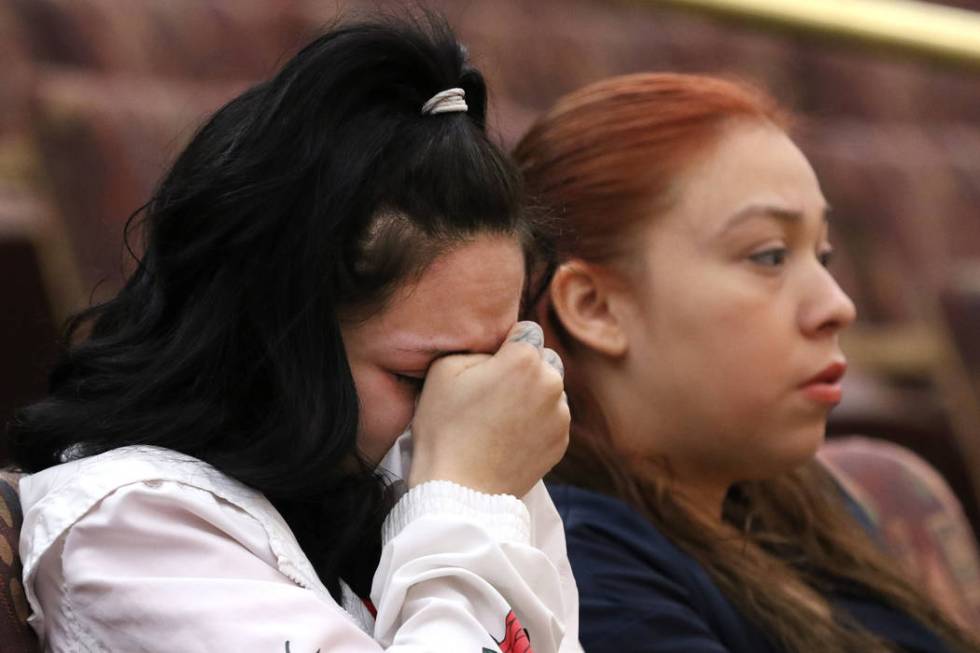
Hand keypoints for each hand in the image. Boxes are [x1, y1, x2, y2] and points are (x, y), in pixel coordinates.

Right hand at [407, 321, 569, 496]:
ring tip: (499, 418)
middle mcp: (552, 383)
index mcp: (526, 359)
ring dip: (532, 395)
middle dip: (524, 368)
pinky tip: (508, 436)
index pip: (527, 330)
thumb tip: (496, 351)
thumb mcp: (443, 369)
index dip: (506, 344)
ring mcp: (560, 416)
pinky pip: (551, 418)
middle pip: (544, 359)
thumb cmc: (446, 428)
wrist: (459, 489)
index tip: (489, 364)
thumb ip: (477, 347)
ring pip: (549, 390)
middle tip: (493, 392)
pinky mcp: (561, 442)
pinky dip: (536, 422)